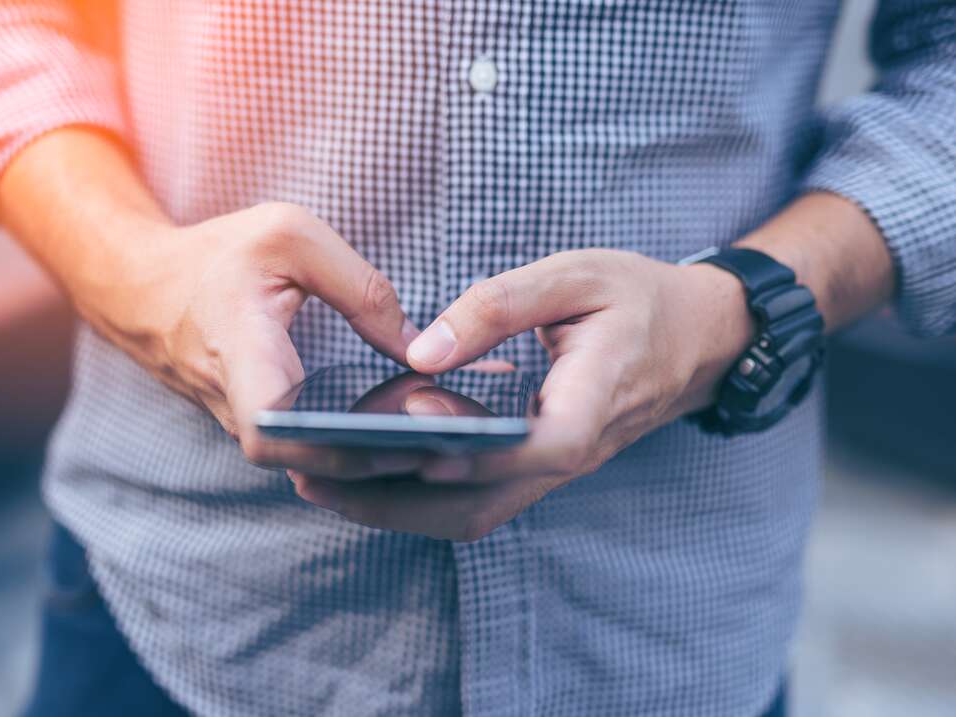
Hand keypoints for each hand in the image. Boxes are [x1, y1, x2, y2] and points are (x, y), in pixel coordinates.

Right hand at [104, 202, 430, 477]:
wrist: (144, 287)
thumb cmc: (218, 256)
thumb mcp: (290, 237)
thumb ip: (361, 288)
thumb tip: (419, 349)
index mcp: (239, 350)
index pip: (268, 429)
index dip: (327, 448)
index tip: (388, 440)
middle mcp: (237, 403)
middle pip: (306, 462)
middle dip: (376, 462)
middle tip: (448, 450)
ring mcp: (243, 422)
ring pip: (311, 463)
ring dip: (371, 460)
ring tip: (443, 444)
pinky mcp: (258, 424)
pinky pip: (307, 451)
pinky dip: (355, 448)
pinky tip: (410, 433)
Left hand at [291, 249, 754, 540]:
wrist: (695, 336)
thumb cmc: (637, 300)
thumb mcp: (576, 276)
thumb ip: (499, 306)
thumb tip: (421, 348)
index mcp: (591, 406)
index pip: (528, 449)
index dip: (463, 453)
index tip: (393, 439)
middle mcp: (569, 456)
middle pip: (479, 503)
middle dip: (394, 500)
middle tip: (315, 476)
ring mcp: (553, 470)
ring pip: (471, 515)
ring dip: (396, 509)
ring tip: (323, 482)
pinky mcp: (537, 468)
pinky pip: (476, 501)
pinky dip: (419, 498)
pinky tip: (369, 476)